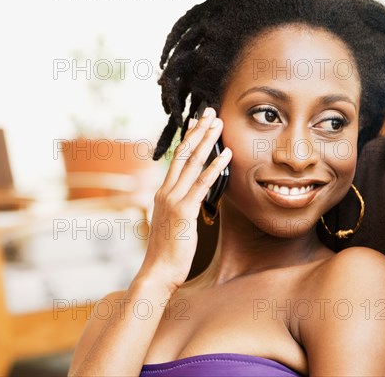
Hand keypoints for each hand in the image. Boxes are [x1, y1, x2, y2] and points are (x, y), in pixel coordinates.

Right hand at [136, 107, 231, 292]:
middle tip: (210, 112)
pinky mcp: (184, 211)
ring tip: (219, 124)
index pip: (176, 160)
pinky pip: (201, 185)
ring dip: (207, 142)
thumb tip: (193, 200)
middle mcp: (165, 192)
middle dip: (198, 131)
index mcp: (162, 193)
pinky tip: (226, 155)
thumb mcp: (173, 225)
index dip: (188, 139)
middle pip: (183, 154)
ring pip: (192, 164)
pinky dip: (215, 168)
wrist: (157, 272)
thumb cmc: (167, 252)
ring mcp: (173, 200)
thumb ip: (181, 208)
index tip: (196, 123)